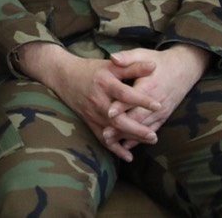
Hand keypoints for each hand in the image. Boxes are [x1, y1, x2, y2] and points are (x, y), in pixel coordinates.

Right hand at [15, 42, 161, 161]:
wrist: (63, 76)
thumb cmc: (90, 70)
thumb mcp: (111, 65)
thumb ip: (132, 67)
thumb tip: (154, 66)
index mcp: (104, 84)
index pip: (125, 94)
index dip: (141, 100)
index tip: (158, 105)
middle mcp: (98, 101)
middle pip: (118, 118)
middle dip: (137, 129)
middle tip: (154, 135)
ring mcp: (93, 114)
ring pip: (113, 130)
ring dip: (131, 137)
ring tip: (150, 140)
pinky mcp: (90, 122)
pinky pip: (103, 138)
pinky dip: (115, 149)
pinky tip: (128, 157)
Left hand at [103, 45, 208, 155]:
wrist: (184, 69)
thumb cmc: (159, 61)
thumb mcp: (143, 54)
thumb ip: (128, 58)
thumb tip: (113, 58)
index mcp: (149, 86)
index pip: (134, 98)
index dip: (121, 106)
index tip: (109, 112)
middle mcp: (156, 102)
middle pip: (137, 117)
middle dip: (121, 127)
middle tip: (105, 134)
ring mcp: (161, 111)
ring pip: (143, 127)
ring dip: (127, 136)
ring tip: (110, 142)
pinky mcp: (163, 116)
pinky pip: (151, 130)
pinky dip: (139, 139)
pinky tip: (126, 146)